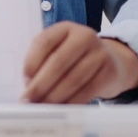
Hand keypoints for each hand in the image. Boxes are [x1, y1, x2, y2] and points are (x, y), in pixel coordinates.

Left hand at [21, 21, 137, 103]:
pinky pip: (86, 91)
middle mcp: (84, 36)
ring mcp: (99, 53)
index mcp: (66, 28)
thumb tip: (28, 84)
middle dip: (40, 84)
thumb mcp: (61, 49)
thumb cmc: (77, 58)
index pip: (44, 42)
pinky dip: (71, 102)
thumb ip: (44, 60)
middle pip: (58, 62)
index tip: (24, 80)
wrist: (113, 61)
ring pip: (72, 79)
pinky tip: (61, 108)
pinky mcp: (109, 72)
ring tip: (42, 106)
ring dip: (54, 97)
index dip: (31, 62)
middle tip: (29, 99)